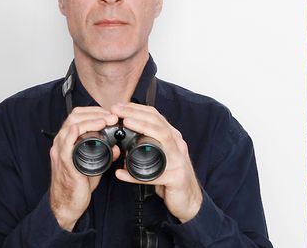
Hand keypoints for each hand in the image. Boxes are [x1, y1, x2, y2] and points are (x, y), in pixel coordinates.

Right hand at [49, 106, 119, 230]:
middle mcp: (62, 143)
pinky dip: (78, 130)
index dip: (95, 111)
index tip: (111, 113)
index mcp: (68, 141)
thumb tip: (117, 146)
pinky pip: (67, 141)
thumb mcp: (94, 165)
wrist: (69, 204)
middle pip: (75, 116)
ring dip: (91, 119)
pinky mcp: (64, 161)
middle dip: (96, 112)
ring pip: (72, 125)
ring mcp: (61, 151)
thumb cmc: (78, 184)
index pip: (79, 116)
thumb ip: (104, 154)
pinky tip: (91, 127)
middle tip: (112, 115)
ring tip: (107, 119)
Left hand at [111, 103, 202, 221]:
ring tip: (126, 123)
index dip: (137, 109)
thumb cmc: (171, 179)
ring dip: (144, 127)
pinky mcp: (176, 177)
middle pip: (158, 123)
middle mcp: (177, 145)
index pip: (156, 117)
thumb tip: (121, 149)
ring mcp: (178, 160)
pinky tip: (122, 173)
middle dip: (137, 113)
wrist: (189, 200)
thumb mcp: (160, 160)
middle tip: (117, 109)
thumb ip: (146, 150)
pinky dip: (136, 174)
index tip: (118, 106)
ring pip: (162, 138)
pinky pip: (155, 175)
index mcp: (172, 139)